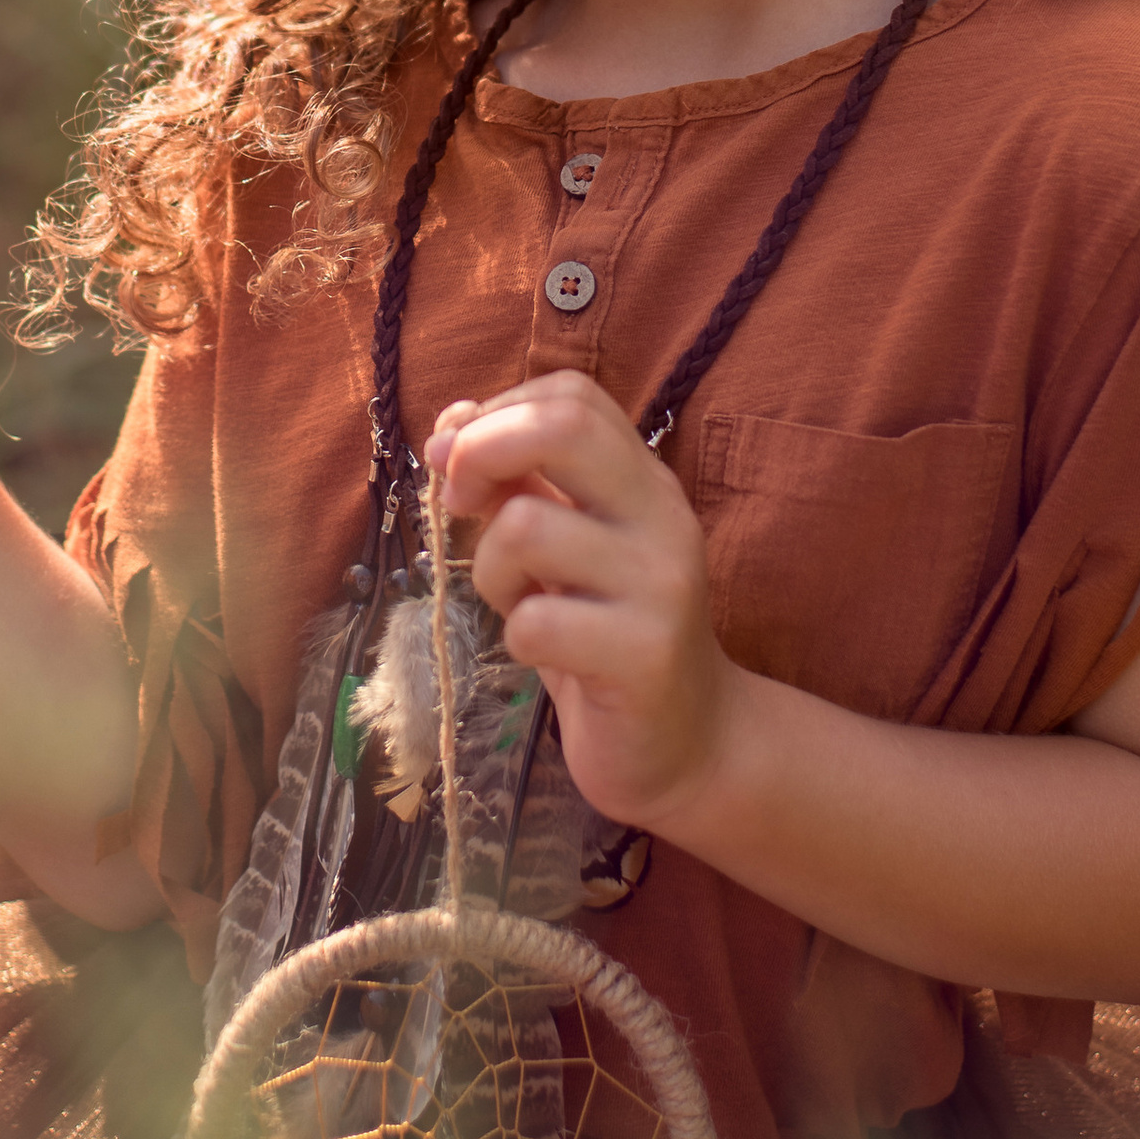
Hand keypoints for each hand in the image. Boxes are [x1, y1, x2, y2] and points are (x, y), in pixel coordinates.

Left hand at [430, 371, 733, 836]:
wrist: (689, 743)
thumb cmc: (607, 634)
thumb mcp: (563, 547)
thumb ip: (518, 483)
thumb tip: (450, 426)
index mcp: (643, 480)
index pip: (571, 396)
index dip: (498, 413)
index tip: (462, 464)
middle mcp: (662, 516)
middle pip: (562, 428)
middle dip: (481, 454)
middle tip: (461, 507)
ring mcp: (660, 583)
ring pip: (527, 527)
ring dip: (492, 569)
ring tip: (517, 603)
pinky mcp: (645, 654)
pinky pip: (536, 622)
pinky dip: (515, 637)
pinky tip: (543, 655)